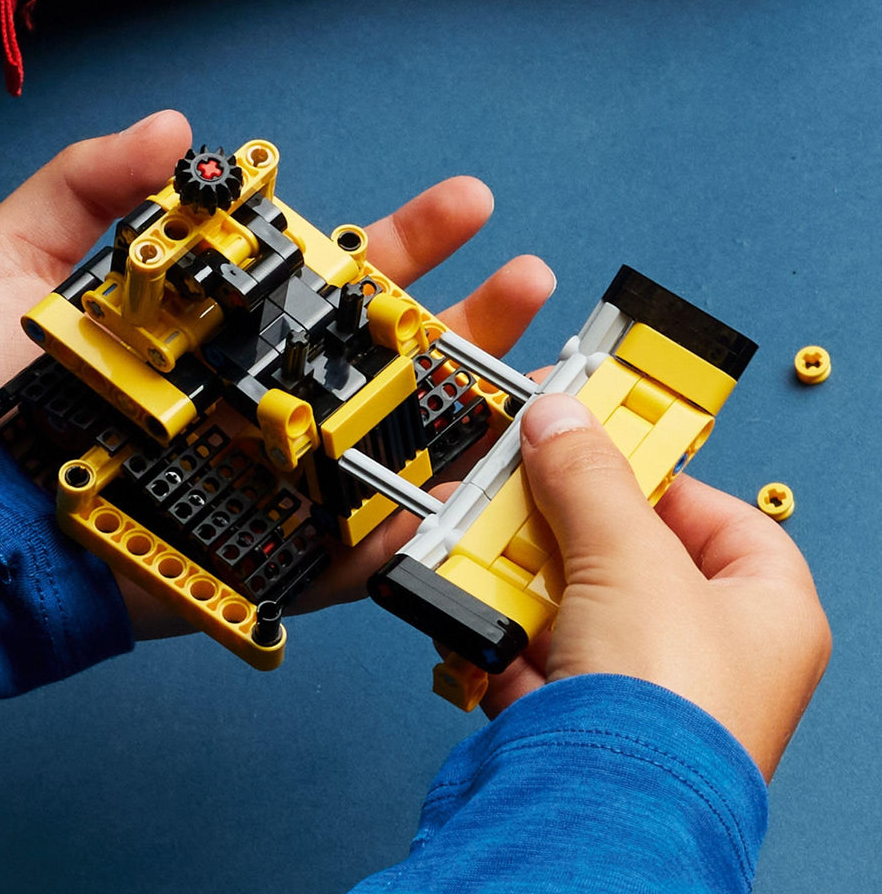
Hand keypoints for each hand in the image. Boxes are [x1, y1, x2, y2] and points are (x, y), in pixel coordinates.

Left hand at [0, 111, 554, 636]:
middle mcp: (268, 398)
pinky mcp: (267, 555)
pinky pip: (352, 552)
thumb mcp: (23, 255)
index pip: (338, 278)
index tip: (469, 203)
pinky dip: (407, 530)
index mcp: (234, 328)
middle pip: (386, 358)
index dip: (406, 240)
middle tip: (530, 281)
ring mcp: (276, 476)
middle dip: (468, 317)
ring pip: (389, 445)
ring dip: (467, 416)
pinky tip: (466, 494)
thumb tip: (181, 128)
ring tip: (538, 380)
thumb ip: (92, 181)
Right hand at [481, 393, 830, 782]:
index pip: (717, 514)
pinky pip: (532, 649)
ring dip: (517, 571)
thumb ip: (590, 477)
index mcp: (764, 612)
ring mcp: (637, 686)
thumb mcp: (630, 556)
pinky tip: (472, 604)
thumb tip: (562, 421)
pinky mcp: (575, 715)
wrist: (600, 815)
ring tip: (485, 539)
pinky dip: (496, 625)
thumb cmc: (668, 716)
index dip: (656, 474)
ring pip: (569, 600)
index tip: (599, 445)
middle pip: (627, 554)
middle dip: (564, 521)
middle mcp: (706, 653)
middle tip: (527, 485)